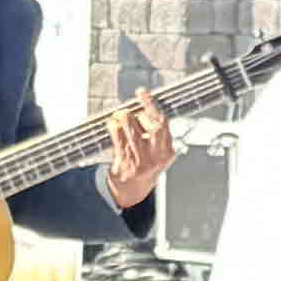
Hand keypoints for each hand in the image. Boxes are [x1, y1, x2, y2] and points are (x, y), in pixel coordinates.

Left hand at [101, 93, 174, 212]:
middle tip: (130, 112)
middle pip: (150, 126)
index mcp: (167, 151)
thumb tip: (143, 106)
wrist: (132, 188)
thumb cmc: (145, 164)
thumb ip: (157, 133)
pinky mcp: (125, 162)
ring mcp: (141, 160)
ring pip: (132, 129)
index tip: (142, 92)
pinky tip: (112, 124)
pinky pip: (118, 139)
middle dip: (138, 114)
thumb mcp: (158, 152)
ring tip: (121, 116)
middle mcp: (156, 155)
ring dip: (124, 119)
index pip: (162, 122)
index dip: (151, 104)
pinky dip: (114, 127)